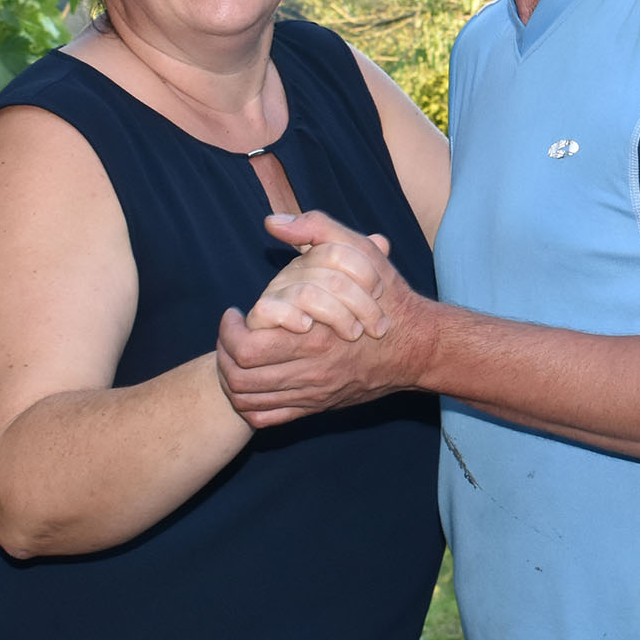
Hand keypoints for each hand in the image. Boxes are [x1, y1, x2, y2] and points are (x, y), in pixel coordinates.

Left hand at [216, 211, 434, 427]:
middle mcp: (309, 372)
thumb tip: (273, 221)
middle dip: (222, 355)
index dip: (229, 331)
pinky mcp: (317, 407)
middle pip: (240, 379)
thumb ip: (316, 229)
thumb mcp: (358, 252)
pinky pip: (268, 418)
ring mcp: (312, 394)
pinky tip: (250, 382)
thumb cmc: (388, 298)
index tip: (233, 313)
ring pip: (249, 401)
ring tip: (233, 355)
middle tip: (228, 334)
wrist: (417, 347)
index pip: (247, 349)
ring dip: (230, 379)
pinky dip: (248, 405)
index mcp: (312, 337)